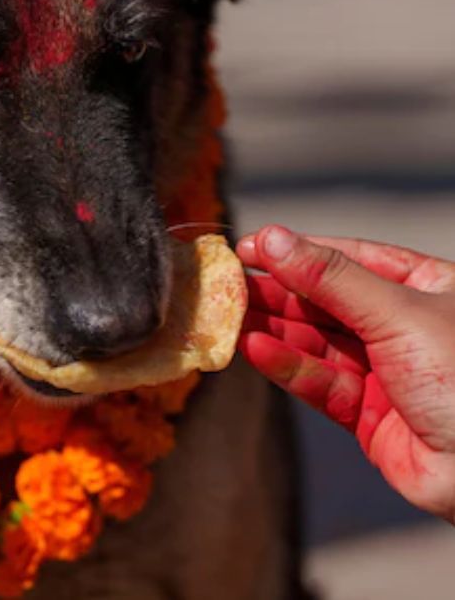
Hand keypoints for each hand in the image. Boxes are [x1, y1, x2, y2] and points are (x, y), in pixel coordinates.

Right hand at [237, 225, 454, 523]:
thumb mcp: (397, 312)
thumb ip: (330, 277)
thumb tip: (273, 239)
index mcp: (425, 288)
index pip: (350, 258)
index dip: (297, 251)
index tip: (249, 246)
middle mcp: (403, 326)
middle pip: (325, 300)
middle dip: (277, 292)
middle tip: (228, 284)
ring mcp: (385, 370)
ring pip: (316, 341)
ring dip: (273, 328)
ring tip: (231, 316)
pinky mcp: (368, 413)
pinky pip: (319, 382)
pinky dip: (286, 366)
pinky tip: (255, 349)